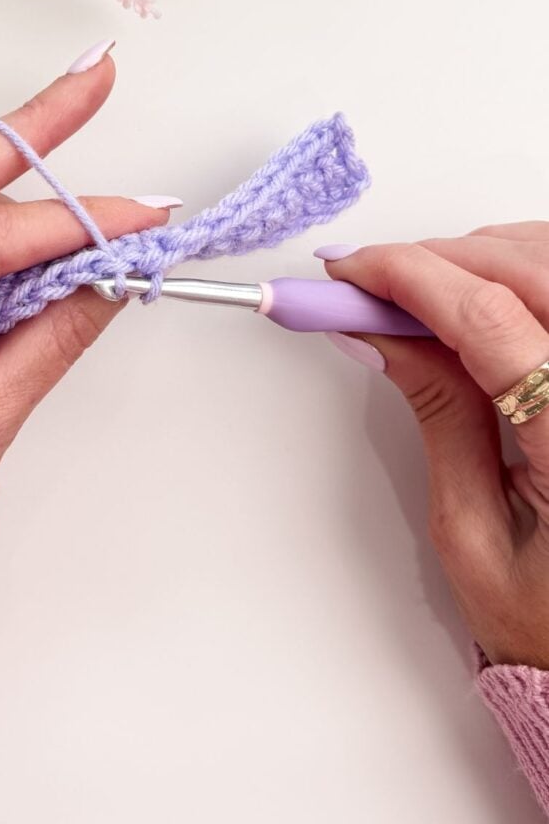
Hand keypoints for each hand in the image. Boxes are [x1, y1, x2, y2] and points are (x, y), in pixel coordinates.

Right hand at [322, 225, 548, 667]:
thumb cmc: (548, 622)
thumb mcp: (469, 529)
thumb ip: (437, 414)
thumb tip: (381, 332)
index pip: (489, 318)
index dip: (408, 276)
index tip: (350, 272)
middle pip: (528, 270)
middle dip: (436, 257)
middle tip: (368, 279)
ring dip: (480, 256)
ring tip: (417, 291)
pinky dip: (522, 266)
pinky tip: (481, 291)